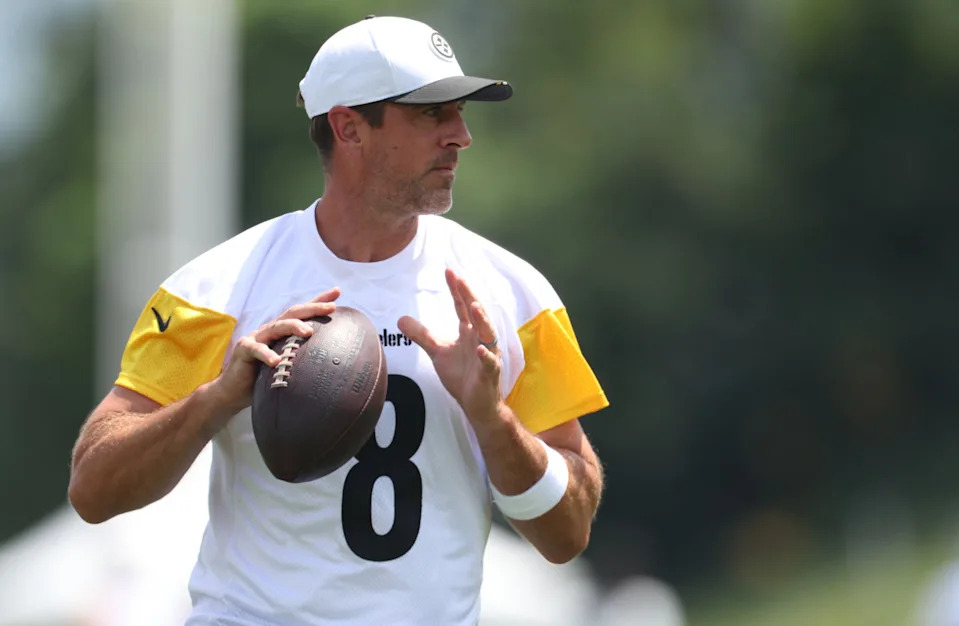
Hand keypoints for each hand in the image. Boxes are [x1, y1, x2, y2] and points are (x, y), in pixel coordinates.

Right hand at [209, 287, 340, 414]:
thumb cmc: (264, 378)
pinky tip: (276, 362)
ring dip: (293, 327)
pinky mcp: (244, 350)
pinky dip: (266, 354)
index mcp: (283, 332)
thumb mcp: (288, 366)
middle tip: (331, 307)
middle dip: (313, 308)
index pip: (302, 313)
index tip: (337, 293)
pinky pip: (257, 349)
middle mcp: (271, 330)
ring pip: (277, 327)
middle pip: (292, 313)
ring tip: (308, 332)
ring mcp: (257, 337)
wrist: (234, 391)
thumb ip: (303, 361)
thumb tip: (334, 365)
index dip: (318, 301)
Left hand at [398, 269, 501, 424]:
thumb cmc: (462, 375)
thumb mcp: (437, 352)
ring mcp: (488, 355)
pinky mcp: (489, 373)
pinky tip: (479, 350)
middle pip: (477, 313)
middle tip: (460, 279)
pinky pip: (489, 363)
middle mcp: (481, 339)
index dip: (456, 289)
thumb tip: (400, 319)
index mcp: (469, 332)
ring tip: (474, 306)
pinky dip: (485, 356)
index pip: (463, 306)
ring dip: (482, 320)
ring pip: (487, 335)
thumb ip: (422, 335)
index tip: (449, 271)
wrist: (477, 403)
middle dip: (469, 296)